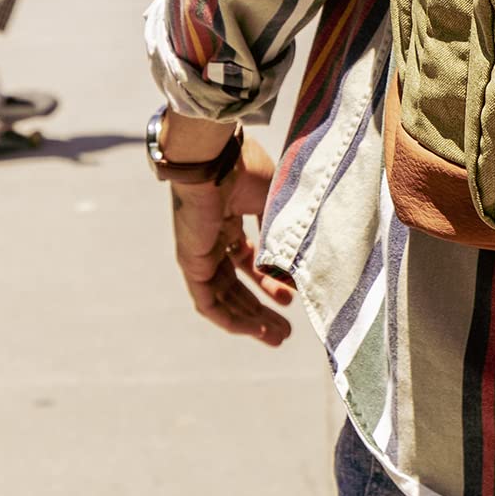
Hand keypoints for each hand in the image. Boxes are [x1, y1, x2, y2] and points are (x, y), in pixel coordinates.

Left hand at [170, 134, 294, 346]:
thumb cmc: (247, 168)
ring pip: (226, 297)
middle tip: (287, 330)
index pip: (250, 260)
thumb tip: (303, 257)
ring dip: (251, 319)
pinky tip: (254, 329)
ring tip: (279, 337)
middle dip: (263, 307)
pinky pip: (208, 301)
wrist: (217, 158)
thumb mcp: (276, 200)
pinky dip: (230, 318)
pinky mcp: (191, 262)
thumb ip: (284, 228)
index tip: (294, 295)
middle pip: (239, 284)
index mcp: (233, 218)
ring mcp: (201, 252)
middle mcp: (215, 238)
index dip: (271, 281)